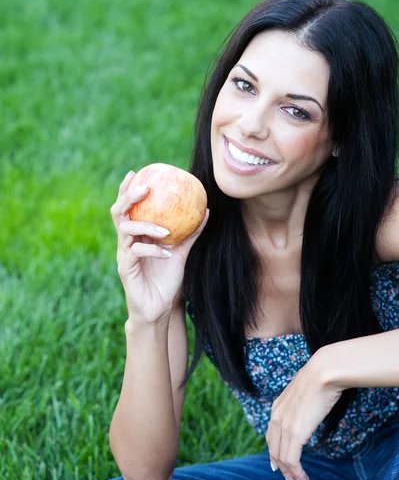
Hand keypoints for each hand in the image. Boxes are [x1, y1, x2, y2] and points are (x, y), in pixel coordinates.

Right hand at [110, 170, 209, 323]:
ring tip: (166, 230)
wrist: (159, 307)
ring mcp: (124, 255)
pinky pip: (136, 252)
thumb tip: (206, 211)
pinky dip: (153, 250)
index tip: (136, 172)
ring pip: (126, 231)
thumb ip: (190, 233)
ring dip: (146, 226)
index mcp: (136, 234)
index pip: (128, 208)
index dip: (127, 189)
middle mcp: (126, 241)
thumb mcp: (181, 253)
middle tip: (144, 187)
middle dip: (128, 197)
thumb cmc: (167, 279)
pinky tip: (168, 254)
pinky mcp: (125, 269)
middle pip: (119, 213)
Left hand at [265, 352, 341, 479]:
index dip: (274, 452)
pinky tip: (304, 479)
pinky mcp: (295, 433)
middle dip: (281, 467)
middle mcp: (276, 417)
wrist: (323, 372)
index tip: (279, 465)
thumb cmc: (320, 378)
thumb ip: (302, 402)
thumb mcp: (305, 391)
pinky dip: (296, 472)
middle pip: (274, 449)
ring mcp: (284, 425)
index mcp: (277, 407)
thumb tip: (311, 405)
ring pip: (282, 457)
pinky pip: (292, 459)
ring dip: (290, 473)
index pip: (271, 435)